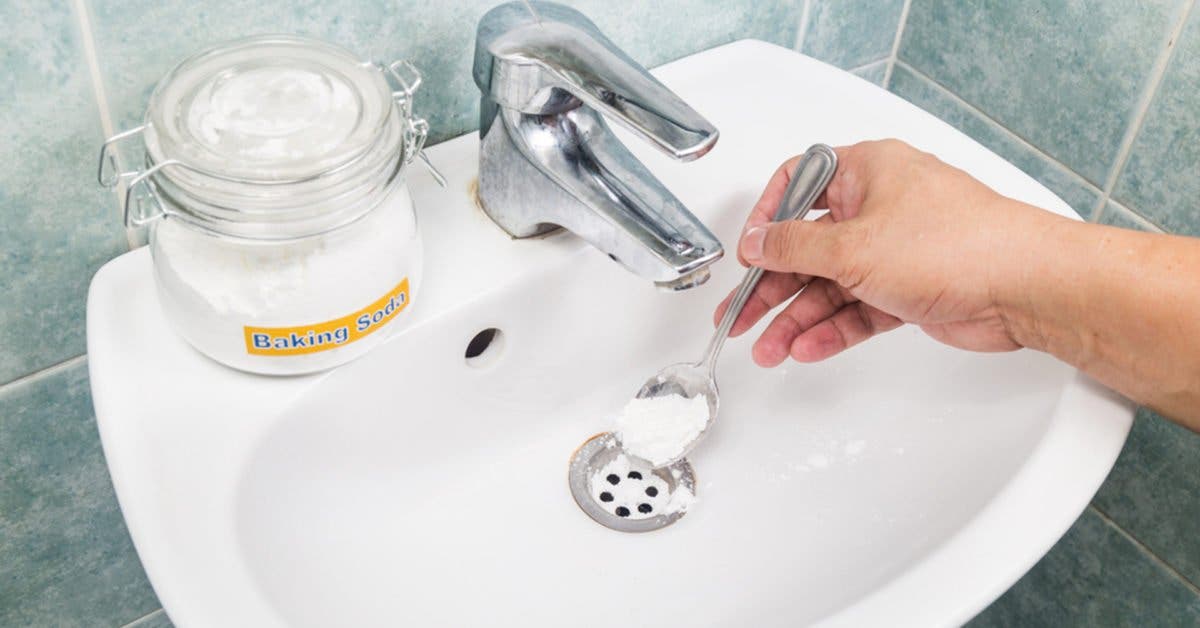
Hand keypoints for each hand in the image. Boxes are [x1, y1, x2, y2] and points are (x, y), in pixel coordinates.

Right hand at [714, 139, 1062, 366]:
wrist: (1024, 285)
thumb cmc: (958, 243)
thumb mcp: (852, 245)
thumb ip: (793, 247)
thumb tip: (757, 241)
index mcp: (866, 170)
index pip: (797, 184)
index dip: (766, 220)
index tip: (748, 254)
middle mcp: (879, 205)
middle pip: (807, 246)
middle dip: (772, 287)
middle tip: (741, 315)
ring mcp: (895, 249)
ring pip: (830, 285)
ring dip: (797, 318)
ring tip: (769, 348)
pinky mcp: (909, 288)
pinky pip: (858, 309)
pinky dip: (832, 329)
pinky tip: (807, 348)